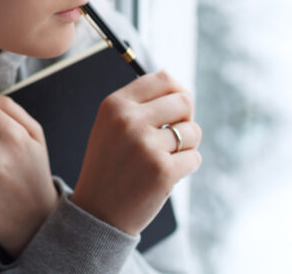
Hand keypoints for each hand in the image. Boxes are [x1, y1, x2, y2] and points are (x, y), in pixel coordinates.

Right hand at [71, 71, 201, 234]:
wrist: (97, 213)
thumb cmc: (110, 166)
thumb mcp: (111, 126)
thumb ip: (139, 103)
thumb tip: (173, 80)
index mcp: (115, 105)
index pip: (163, 78)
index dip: (177, 91)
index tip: (175, 109)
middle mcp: (129, 121)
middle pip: (184, 101)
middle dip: (185, 119)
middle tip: (172, 137)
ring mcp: (146, 146)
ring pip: (193, 131)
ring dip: (186, 146)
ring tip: (164, 159)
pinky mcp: (162, 171)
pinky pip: (194, 157)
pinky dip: (186, 167)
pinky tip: (165, 176)